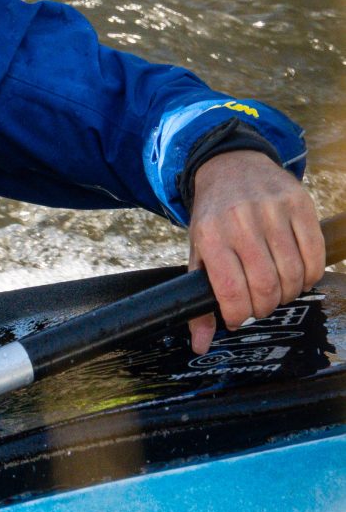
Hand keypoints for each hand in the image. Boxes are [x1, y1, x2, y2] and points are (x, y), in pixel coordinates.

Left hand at [186, 151, 323, 353]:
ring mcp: (272, 212)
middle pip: (266, 287)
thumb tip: (200, 345)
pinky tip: (298, 276)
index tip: (237, 317)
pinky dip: (310, 275)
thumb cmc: (214, 217)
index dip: (238, 315)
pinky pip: (314, 254)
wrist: (231, 165)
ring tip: (278, 291)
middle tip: (260, 305)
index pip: (231, 292)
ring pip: (293, 274)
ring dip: (288, 294)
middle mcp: (241, 222)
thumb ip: (197, 301)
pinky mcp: (299, 204)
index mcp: (211, 236)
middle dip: (264, 308)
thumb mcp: (197, 253)